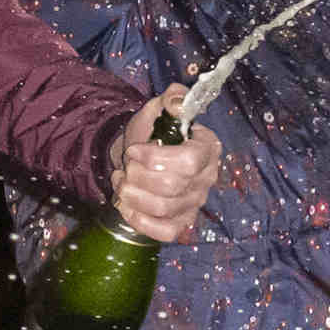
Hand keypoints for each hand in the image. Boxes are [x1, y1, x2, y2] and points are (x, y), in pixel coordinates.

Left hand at [108, 94, 220, 242]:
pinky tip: (128, 206)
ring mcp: (196, 202)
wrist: (137, 157)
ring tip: (123, 183)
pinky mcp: (182, 222)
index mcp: (207, 148)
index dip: (156, 159)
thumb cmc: (150, 133)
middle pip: (171, 187)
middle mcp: (207, 177)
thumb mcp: (157, 109)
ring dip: (132, 195)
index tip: (134, 151)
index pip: (189, 161)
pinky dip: (139, 220)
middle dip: (138, 176)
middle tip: (126, 167)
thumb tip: (177, 103)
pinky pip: (165, 231)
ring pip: (163, 208)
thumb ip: (171, 99)